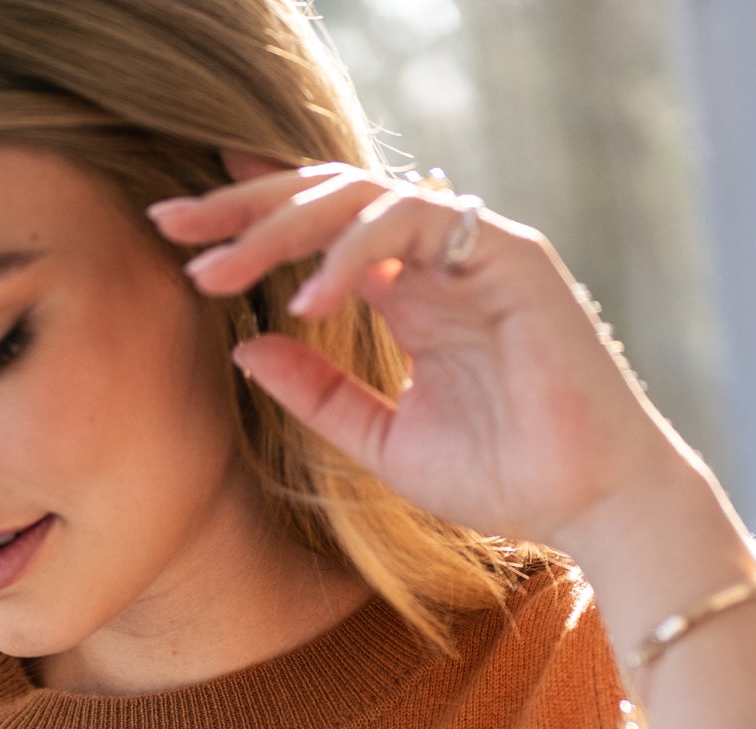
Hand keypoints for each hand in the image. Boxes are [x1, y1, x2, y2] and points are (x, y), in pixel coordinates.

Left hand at [151, 152, 755, 728]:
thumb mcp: (382, 443)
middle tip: (168, 221)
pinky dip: (355, 254)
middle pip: (327, 198)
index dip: (253, 213)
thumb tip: (247, 347)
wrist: (587, 504)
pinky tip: (307, 299)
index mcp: (410, 293)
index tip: (179, 223)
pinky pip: (416, 227)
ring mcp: (474, 250)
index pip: (321, 229)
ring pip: (362, 197)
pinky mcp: (509, 256)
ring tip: (217, 267)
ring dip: (281, 227)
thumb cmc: (503, 478)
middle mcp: (437, 260)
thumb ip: (319, 395)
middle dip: (243, 207)